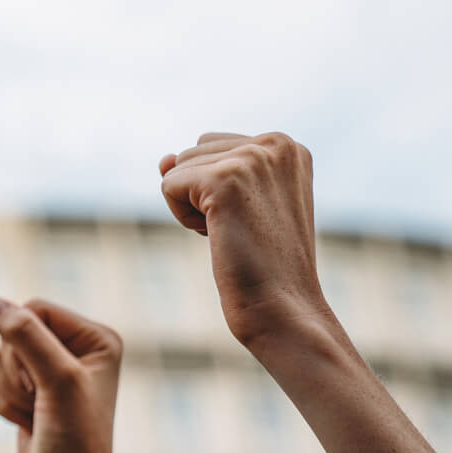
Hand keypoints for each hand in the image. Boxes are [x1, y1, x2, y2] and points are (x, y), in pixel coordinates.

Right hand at [0, 296, 123, 452]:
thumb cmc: (75, 443)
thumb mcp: (56, 381)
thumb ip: (25, 335)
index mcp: (97, 338)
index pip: (34, 309)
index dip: (25, 346)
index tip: (46, 385)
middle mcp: (76, 350)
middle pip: (12, 331)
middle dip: (16, 372)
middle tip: (42, 404)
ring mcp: (51, 371)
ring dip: (8, 391)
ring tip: (37, 417)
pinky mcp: (31, 392)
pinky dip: (2, 404)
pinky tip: (27, 424)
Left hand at [159, 131, 329, 345]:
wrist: (284, 309)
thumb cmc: (264, 264)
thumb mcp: (238, 204)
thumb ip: (203, 168)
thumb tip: (163, 159)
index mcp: (287, 146)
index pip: (213, 147)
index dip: (218, 191)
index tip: (254, 220)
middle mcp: (276, 143)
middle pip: (193, 153)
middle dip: (202, 195)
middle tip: (244, 230)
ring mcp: (252, 158)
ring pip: (177, 168)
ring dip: (193, 207)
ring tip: (235, 233)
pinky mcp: (225, 179)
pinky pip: (168, 185)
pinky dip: (183, 217)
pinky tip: (220, 236)